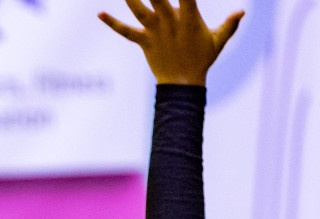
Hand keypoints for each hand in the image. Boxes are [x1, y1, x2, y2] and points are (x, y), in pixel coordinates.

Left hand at [100, 0, 242, 85]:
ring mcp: (156, 32)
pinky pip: (125, 31)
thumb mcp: (219, 40)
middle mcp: (171, 22)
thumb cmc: (203, 59)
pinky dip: (112, 23)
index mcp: (190, 18)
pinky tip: (99, 13)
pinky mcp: (144, 42)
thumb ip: (229, 24)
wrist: (183, 84)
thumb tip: (242, 11)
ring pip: (140, 11)